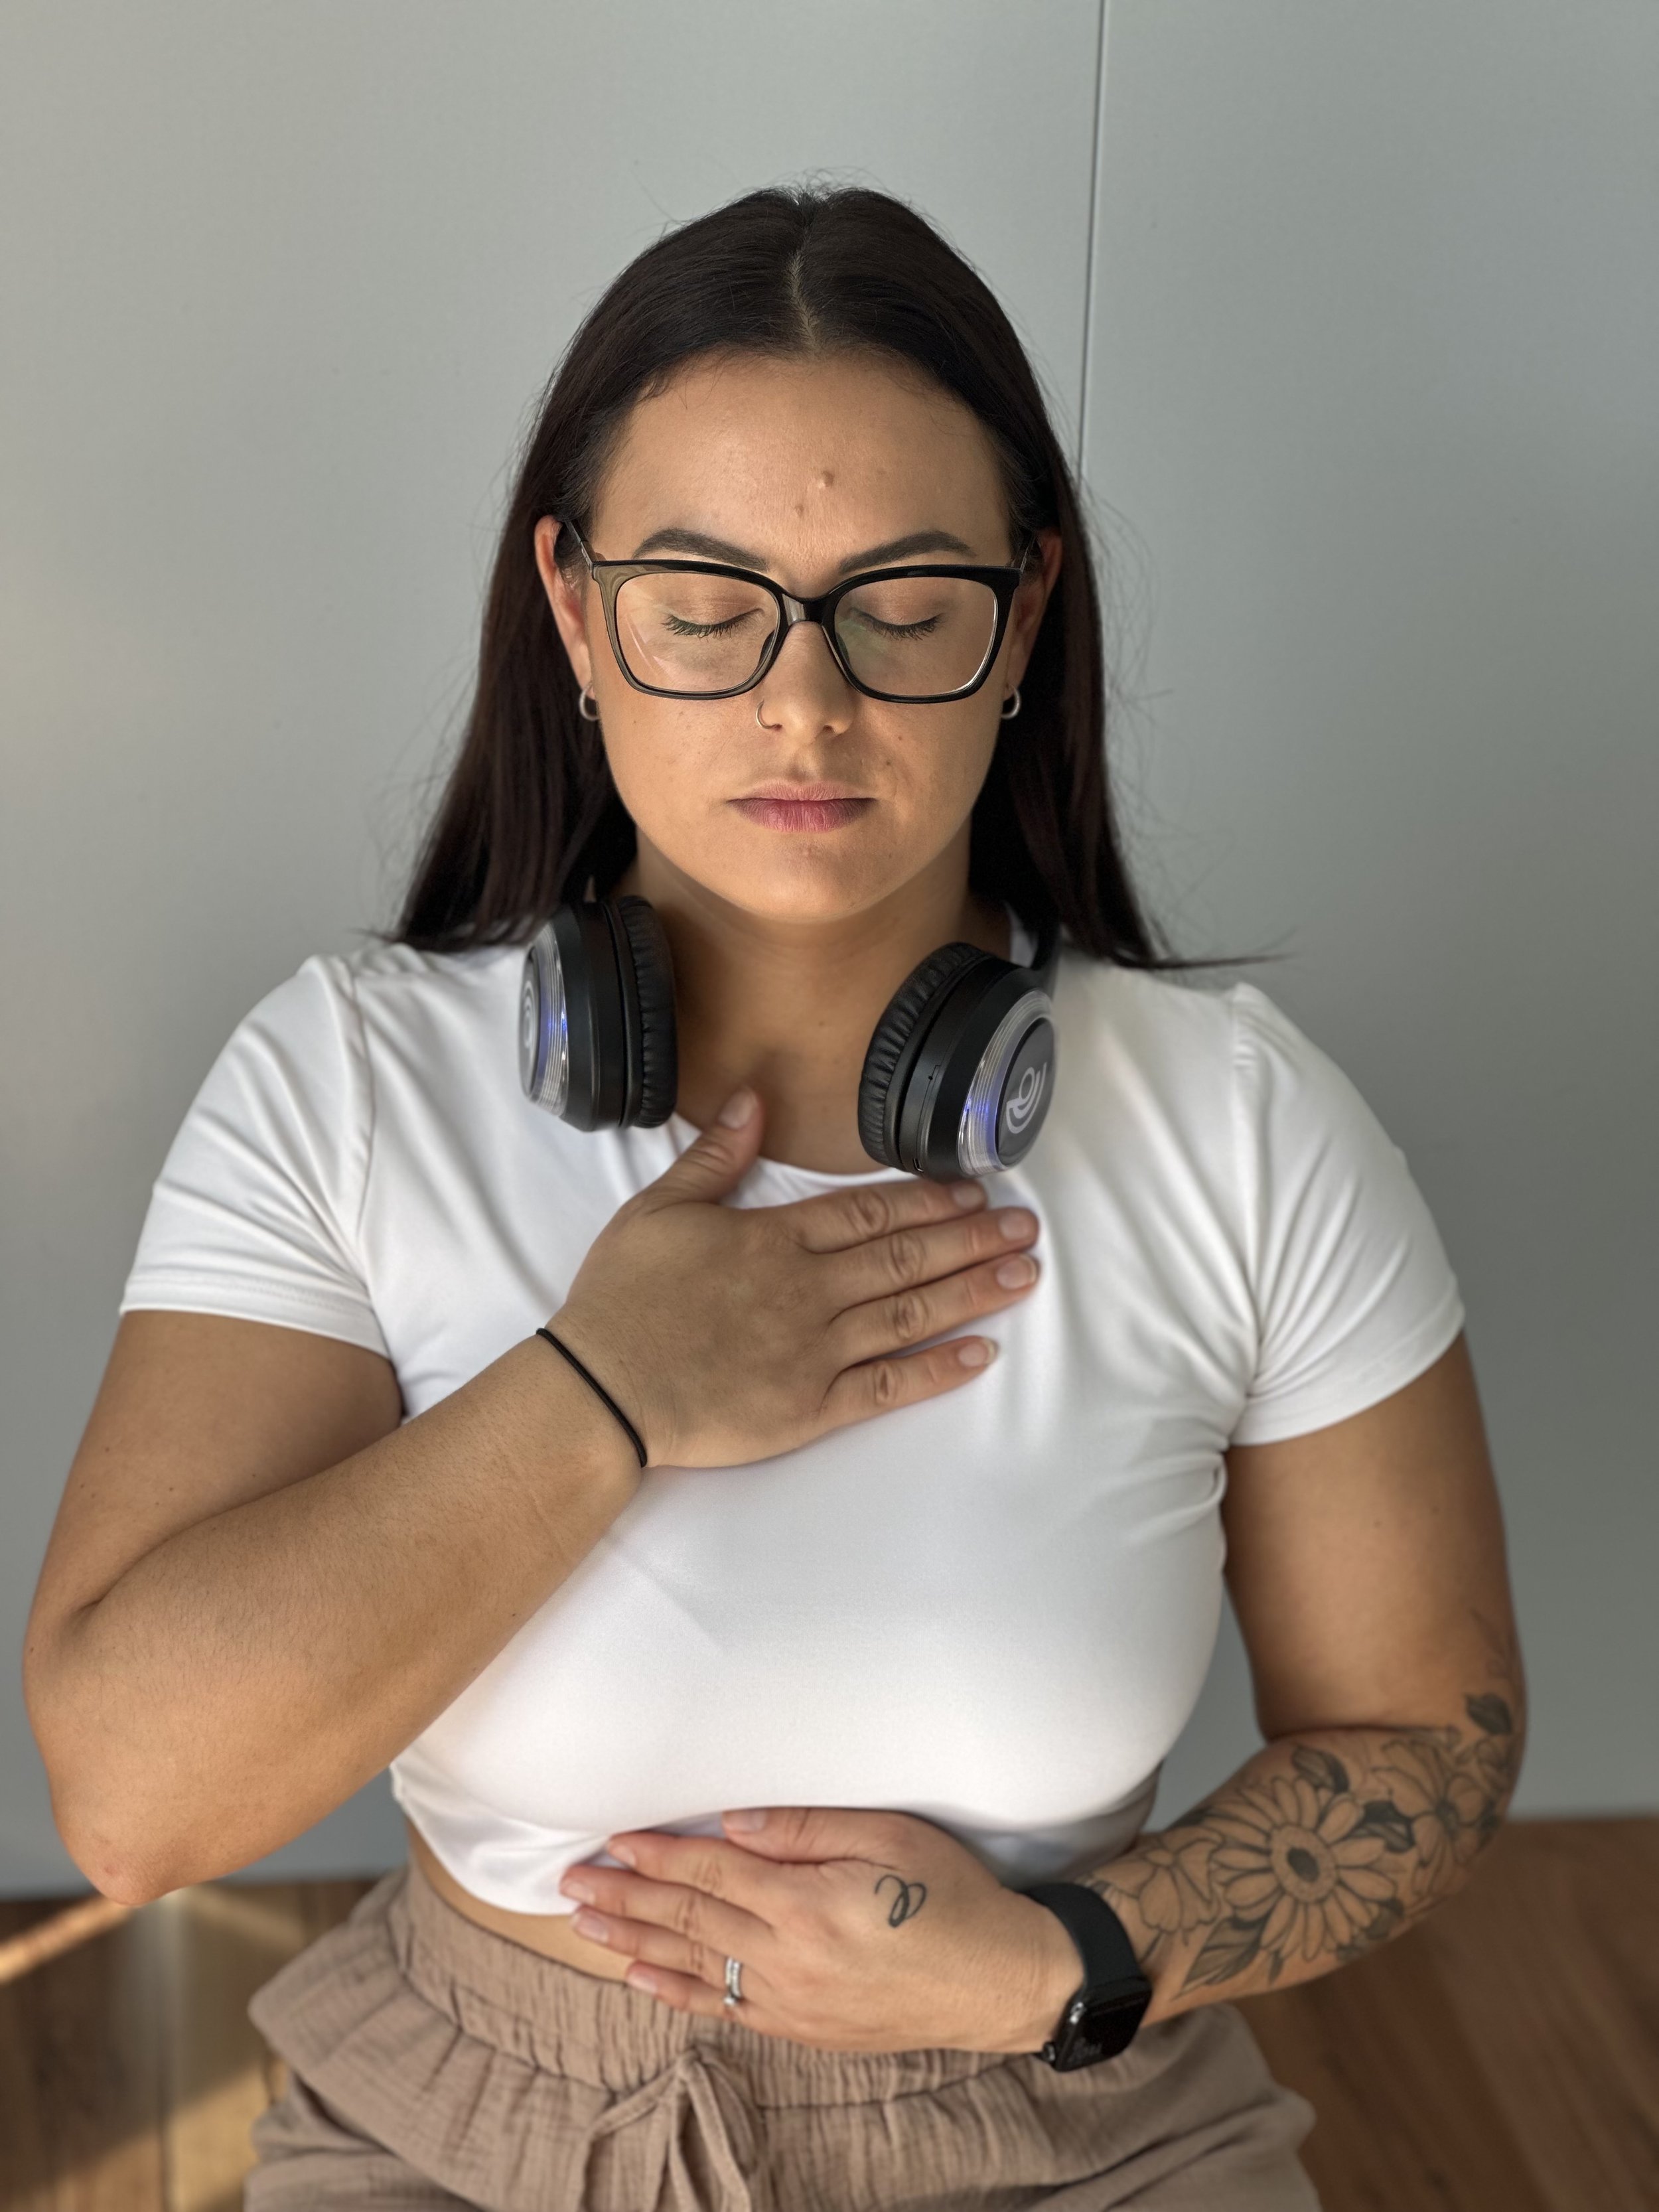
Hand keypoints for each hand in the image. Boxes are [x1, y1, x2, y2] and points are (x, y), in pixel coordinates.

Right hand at [548, 1086, 1041, 1469]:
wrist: (600, 1389)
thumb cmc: (623, 1299)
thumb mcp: (658, 1209)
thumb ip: (715, 1156)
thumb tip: (756, 1098)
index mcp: (774, 1239)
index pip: (869, 1212)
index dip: (928, 1199)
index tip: (973, 1190)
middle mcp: (808, 1290)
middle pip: (906, 1257)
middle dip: (972, 1239)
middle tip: (1026, 1227)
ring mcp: (815, 1351)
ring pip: (911, 1314)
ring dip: (972, 1292)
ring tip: (1023, 1275)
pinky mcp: (811, 1408)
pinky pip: (888, 1386)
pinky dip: (937, 1370)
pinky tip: (980, 1352)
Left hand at [555, 1805, 1082, 2055]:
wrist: (999, 1981)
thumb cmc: (953, 1896)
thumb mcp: (890, 1836)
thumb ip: (807, 1827)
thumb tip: (734, 1820)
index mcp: (806, 1904)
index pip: (712, 1872)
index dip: (659, 1853)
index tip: (615, 1838)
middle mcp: (787, 1958)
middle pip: (689, 1919)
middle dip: (627, 1897)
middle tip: (572, 1883)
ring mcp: (792, 2000)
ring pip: (694, 1965)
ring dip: (635, 1943)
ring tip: (587, 1925)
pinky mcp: (804, 2026)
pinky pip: (724, 2007)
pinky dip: (677, 1992)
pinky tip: (643, 1978)